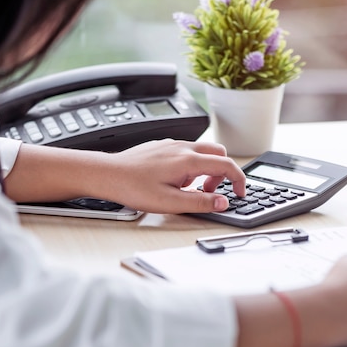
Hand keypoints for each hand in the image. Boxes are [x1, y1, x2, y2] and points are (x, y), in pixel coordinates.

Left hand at [103, 139, 245, 213]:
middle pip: (219, 152)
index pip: (226, 164)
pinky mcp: (163, 145)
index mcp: (188, 160)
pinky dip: (192, 165)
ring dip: (207, 169)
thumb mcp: (170, 203)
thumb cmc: (133, 187)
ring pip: (203, 151)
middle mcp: (183, 147)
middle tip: (211, 191)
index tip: (240, 192)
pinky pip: (188, 151)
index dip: (239, 179)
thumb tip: (223, 202)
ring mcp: (172, 144)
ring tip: (190, 188)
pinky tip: (176, 180)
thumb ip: (200, 202)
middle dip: (223, 172)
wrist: (107, 174)